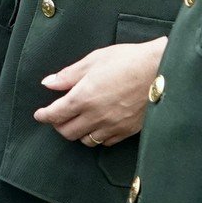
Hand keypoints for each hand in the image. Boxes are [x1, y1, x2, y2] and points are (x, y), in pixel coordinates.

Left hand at [34, 38, 168, 146]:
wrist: (162, 70)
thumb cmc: (128, 60)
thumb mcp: (94, 60)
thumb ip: (69, 75)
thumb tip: (48, 83)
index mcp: (83, 97)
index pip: (55, 114)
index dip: (44, 116)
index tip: (39, 114)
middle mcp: (96, 116)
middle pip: (67, 132)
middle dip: (58, 125)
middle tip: (57, 116)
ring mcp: (112, 126)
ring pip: (86, 140)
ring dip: (77, 132)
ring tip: (78, 121)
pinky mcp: (127, 131)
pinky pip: (105, 142)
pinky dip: (97, 137)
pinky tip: (98, 126)